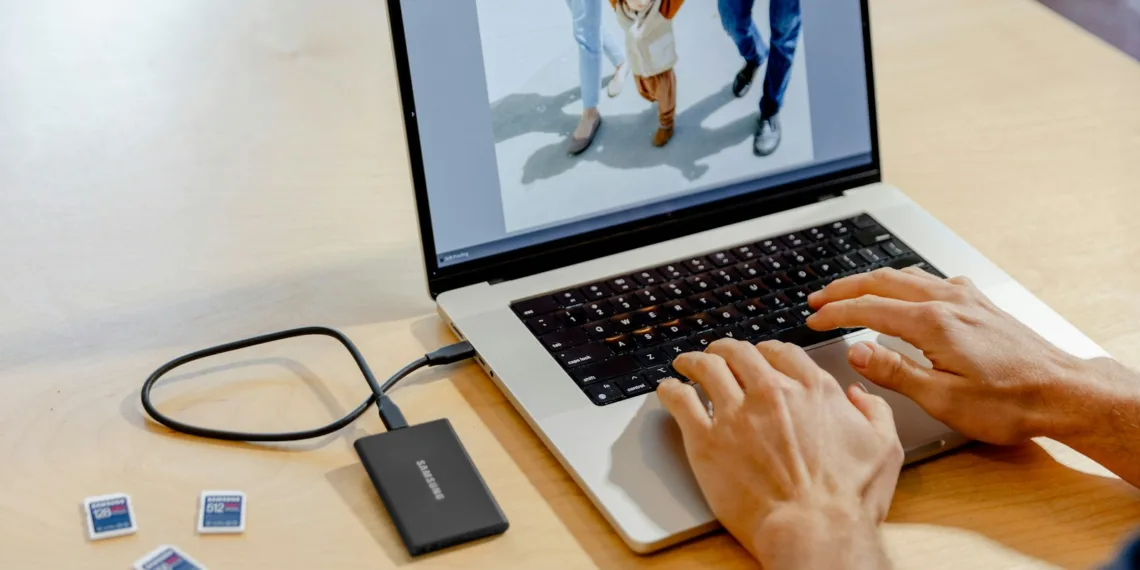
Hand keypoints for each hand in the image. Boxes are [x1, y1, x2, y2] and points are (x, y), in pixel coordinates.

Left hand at [657, 339, 900, 568]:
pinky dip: (670, 389)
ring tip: (687, 363)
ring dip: (694, 360)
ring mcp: (736, 413)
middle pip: (739, 352)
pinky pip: (679, 400)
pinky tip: (668, 389)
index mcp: (813, 389)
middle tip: (718, 354)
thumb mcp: (884, 448)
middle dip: (726, 349)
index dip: (766, 351)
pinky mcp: (706, 439)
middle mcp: (772, 392)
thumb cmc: (848, 500)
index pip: (781, 351)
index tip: (759, 357)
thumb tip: (859, 395)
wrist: (815, 531)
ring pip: (706, 367)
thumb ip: (874, 411)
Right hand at [806, 267, 1083, 444]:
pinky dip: (903, 282)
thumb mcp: (943, 399)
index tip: (813, 320)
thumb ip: (894, 371)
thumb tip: (856, 350)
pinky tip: (904, 293)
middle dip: (844, 288)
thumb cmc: (1010, 402)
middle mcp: (948, 301)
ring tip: (850, 292)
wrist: (1064, 393)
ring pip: (906, 275)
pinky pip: (931, 280)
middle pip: (881, 281)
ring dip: (871, 282)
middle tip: (818, 299)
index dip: (834, 314)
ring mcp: (965, 298)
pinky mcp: (979, 303)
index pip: (867, 309)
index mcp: (932, 323)